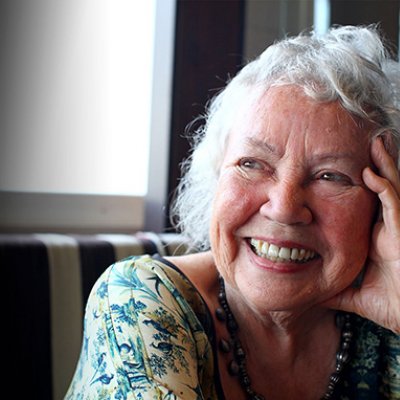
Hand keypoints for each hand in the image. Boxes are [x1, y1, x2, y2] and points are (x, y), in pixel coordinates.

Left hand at [325, 137, 399, 333]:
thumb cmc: (392, 307)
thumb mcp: (355, 294)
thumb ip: (334, 291)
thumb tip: (310, 294)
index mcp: (377, 239)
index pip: (369, 205)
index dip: (363, 187)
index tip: (345, 171)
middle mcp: (390, 230)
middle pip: (383, 191)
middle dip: (377, 167)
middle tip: (367, 144)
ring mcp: (399, 230)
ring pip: (392, 191)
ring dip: (384, 167)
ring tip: (375, 144)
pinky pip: (395, 206)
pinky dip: (385, 189)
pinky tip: (372, 175)